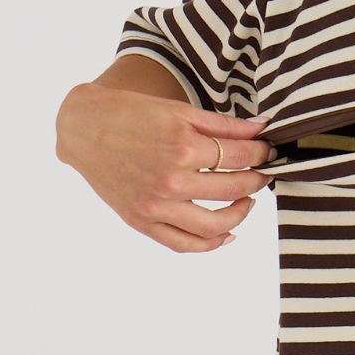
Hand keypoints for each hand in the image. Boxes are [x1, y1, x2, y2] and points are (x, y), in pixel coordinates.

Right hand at [56, 83, 277, 253]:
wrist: (85, 128)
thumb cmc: (133, 114)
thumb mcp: (181, 111)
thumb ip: (225, 125)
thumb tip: (263, 129)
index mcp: (183, 147)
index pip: (241, 158)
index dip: (262, 154)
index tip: (269, 152)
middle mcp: (171, 180)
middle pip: (233, 189)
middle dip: (257, 180)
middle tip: (263, 174)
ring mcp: (155, 205)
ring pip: (213, 225)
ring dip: (240, 214)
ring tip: (248, 201)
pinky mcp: (141, 221)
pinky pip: (182, 243)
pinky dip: (209, 244)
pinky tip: (227, 233)